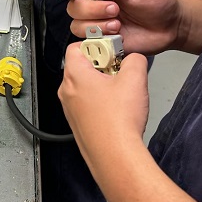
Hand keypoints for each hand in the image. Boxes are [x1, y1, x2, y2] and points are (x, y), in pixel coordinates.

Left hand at [58, 44, 149, 176]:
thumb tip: (134, 58)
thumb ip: (135, 59)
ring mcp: (69, 109)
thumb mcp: (135, 79)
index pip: (75, 47)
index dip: (95, 45)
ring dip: (101, 84)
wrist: (115, 156)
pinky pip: (86, 104)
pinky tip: (116, 109)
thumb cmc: (119, 120)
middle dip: (101, 65)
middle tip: (120, 71)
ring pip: (84, 86)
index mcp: (74, 75)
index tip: (112, 51)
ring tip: (121, 91)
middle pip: (80, 66)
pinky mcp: (77, 124)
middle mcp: (66, 91)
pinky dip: (99, 101)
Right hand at [60, 0, 179, 55]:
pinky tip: (117, 36)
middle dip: (91, 9)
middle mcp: (95, 9)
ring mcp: (98, 27)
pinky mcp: (104, 44)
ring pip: (77, 27)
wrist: (171, 25)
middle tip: (115, 10)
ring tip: (118, 25)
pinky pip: (89, 44)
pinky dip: (99, 40)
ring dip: (96, 26)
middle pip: (73, 9)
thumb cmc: (156, 1)